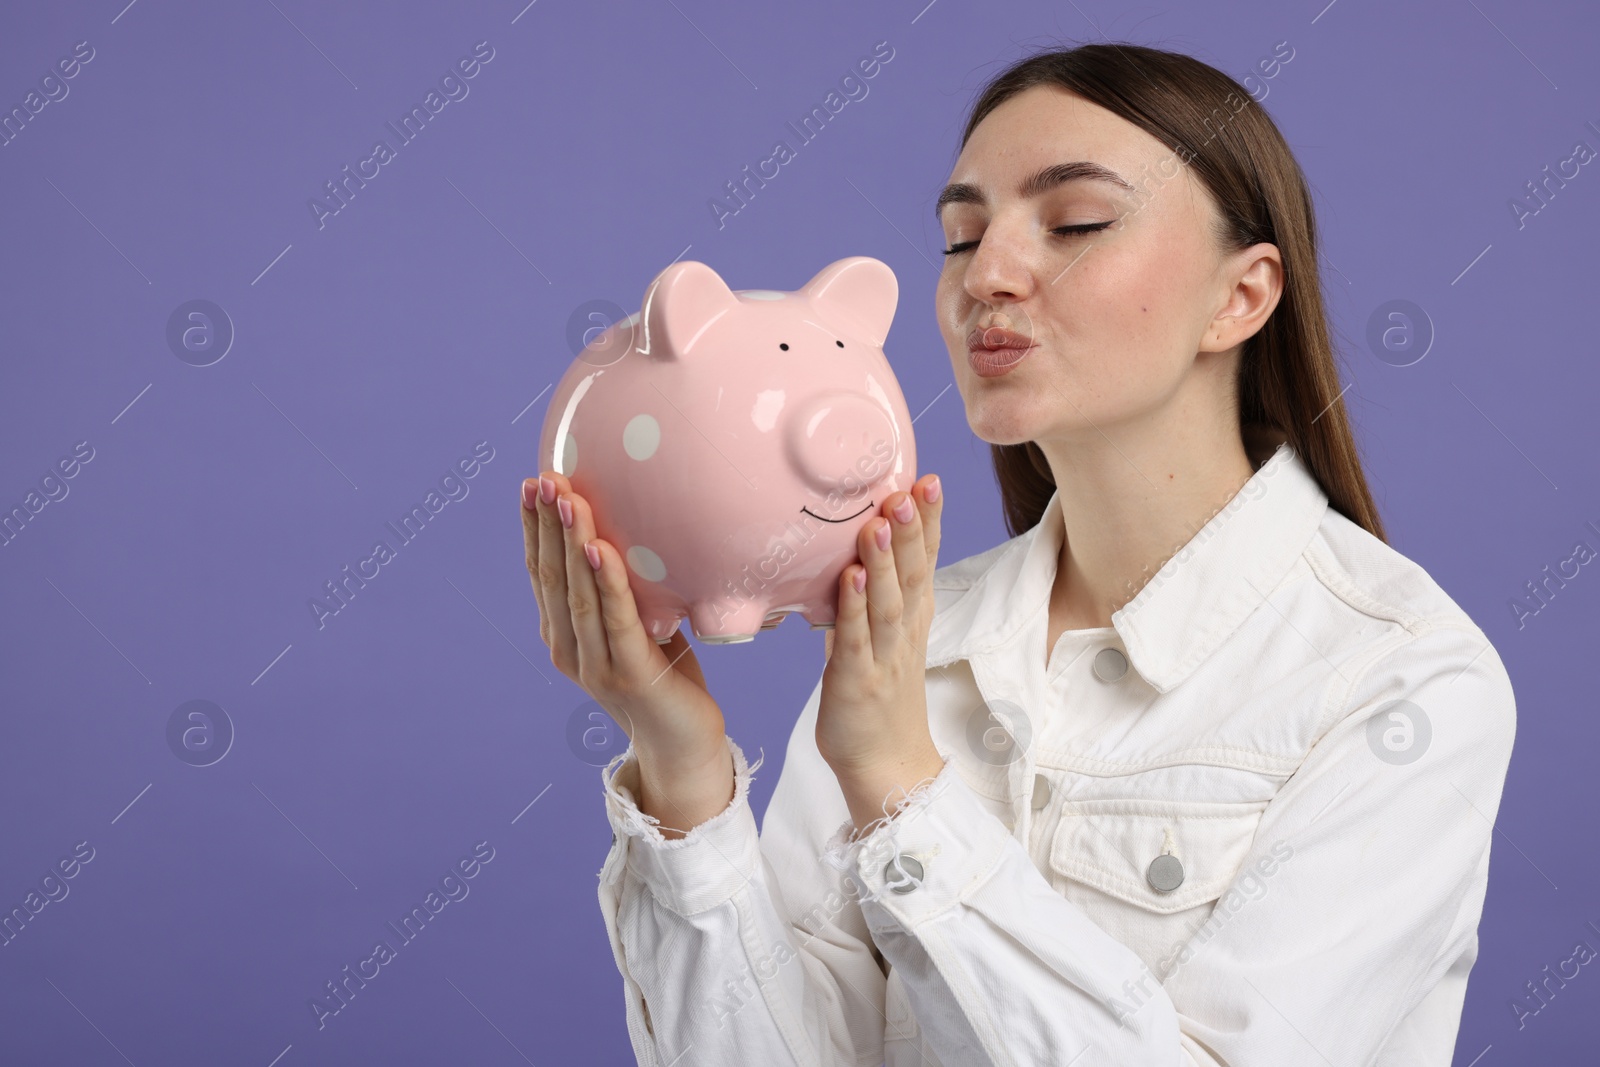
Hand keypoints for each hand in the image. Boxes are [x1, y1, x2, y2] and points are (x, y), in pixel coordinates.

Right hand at [522, 471, 731, 835]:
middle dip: (545, 524)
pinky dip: (607, 579)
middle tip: (543, 477)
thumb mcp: (639, 625)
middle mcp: (569, 650)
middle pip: (551, 576)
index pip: (541, 573)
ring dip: (571, 541)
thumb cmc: (665, 679)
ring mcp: (595, 664)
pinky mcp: (628, 673)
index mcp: (564, 637)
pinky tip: (599, 547)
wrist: (682, 745)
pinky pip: (615, 616)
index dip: (533, 528)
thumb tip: (637, 529)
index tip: (532, 484)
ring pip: (578, 591)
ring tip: (567, 499)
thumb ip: (626, 591)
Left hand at [816, 474, 946, 829]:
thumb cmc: (879, 698)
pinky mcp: (857, 682)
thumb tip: (851, 548)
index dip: (928, 522)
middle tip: (912, 486)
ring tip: (880, 520)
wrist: (886, 765)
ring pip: (887, 602)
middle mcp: (904, 632)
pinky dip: (853, 607)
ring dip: (883, 559)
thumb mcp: (883, 636)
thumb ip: (873, 594)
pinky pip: (854, 640)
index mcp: (913, 618)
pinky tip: (849, 576)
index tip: (928, 480)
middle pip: (912, 573)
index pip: (923, 561)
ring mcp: (883, 657)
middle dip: (913, 528)